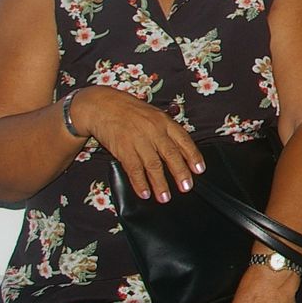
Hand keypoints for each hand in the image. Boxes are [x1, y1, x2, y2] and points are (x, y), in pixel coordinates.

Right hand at [73, 86, 204, 201]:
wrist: (102, 105)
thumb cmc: (129, 110)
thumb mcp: (153, 114)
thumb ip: (166, 130)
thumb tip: (181, 149)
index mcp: (164, 121)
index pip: (183, 140)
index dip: (193, 156)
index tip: (199, 170)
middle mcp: (153, 130)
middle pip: (171, 154)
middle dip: (180, 173)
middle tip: (186, 187)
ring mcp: (138, 139)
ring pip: (153, 165)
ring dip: (160, 184)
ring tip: (165, 197)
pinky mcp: (123, 148)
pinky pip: (134, 168)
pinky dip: (139, 183)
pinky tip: (144, 192)